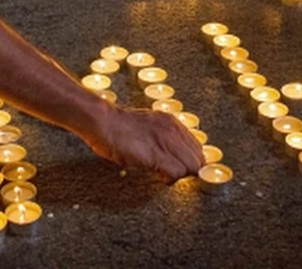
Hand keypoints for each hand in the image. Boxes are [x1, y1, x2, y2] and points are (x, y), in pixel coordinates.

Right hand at [82, 106, 203, 182]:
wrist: (103, 122)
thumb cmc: (119, 126)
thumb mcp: (149, 125)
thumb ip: (164, 136)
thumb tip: (173, 153)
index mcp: (172, 123)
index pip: (197, 148)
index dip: (191, 161)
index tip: (183, 168)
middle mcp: (173, 130)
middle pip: (198, 159)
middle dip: (189, 171)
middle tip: (174, 174)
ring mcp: (166, 142)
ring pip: (191, 167)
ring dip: (180, 175)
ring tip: (165, 174)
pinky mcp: (156, 155)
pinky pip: (176, 172)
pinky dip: (171, 179)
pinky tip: (159, 176)